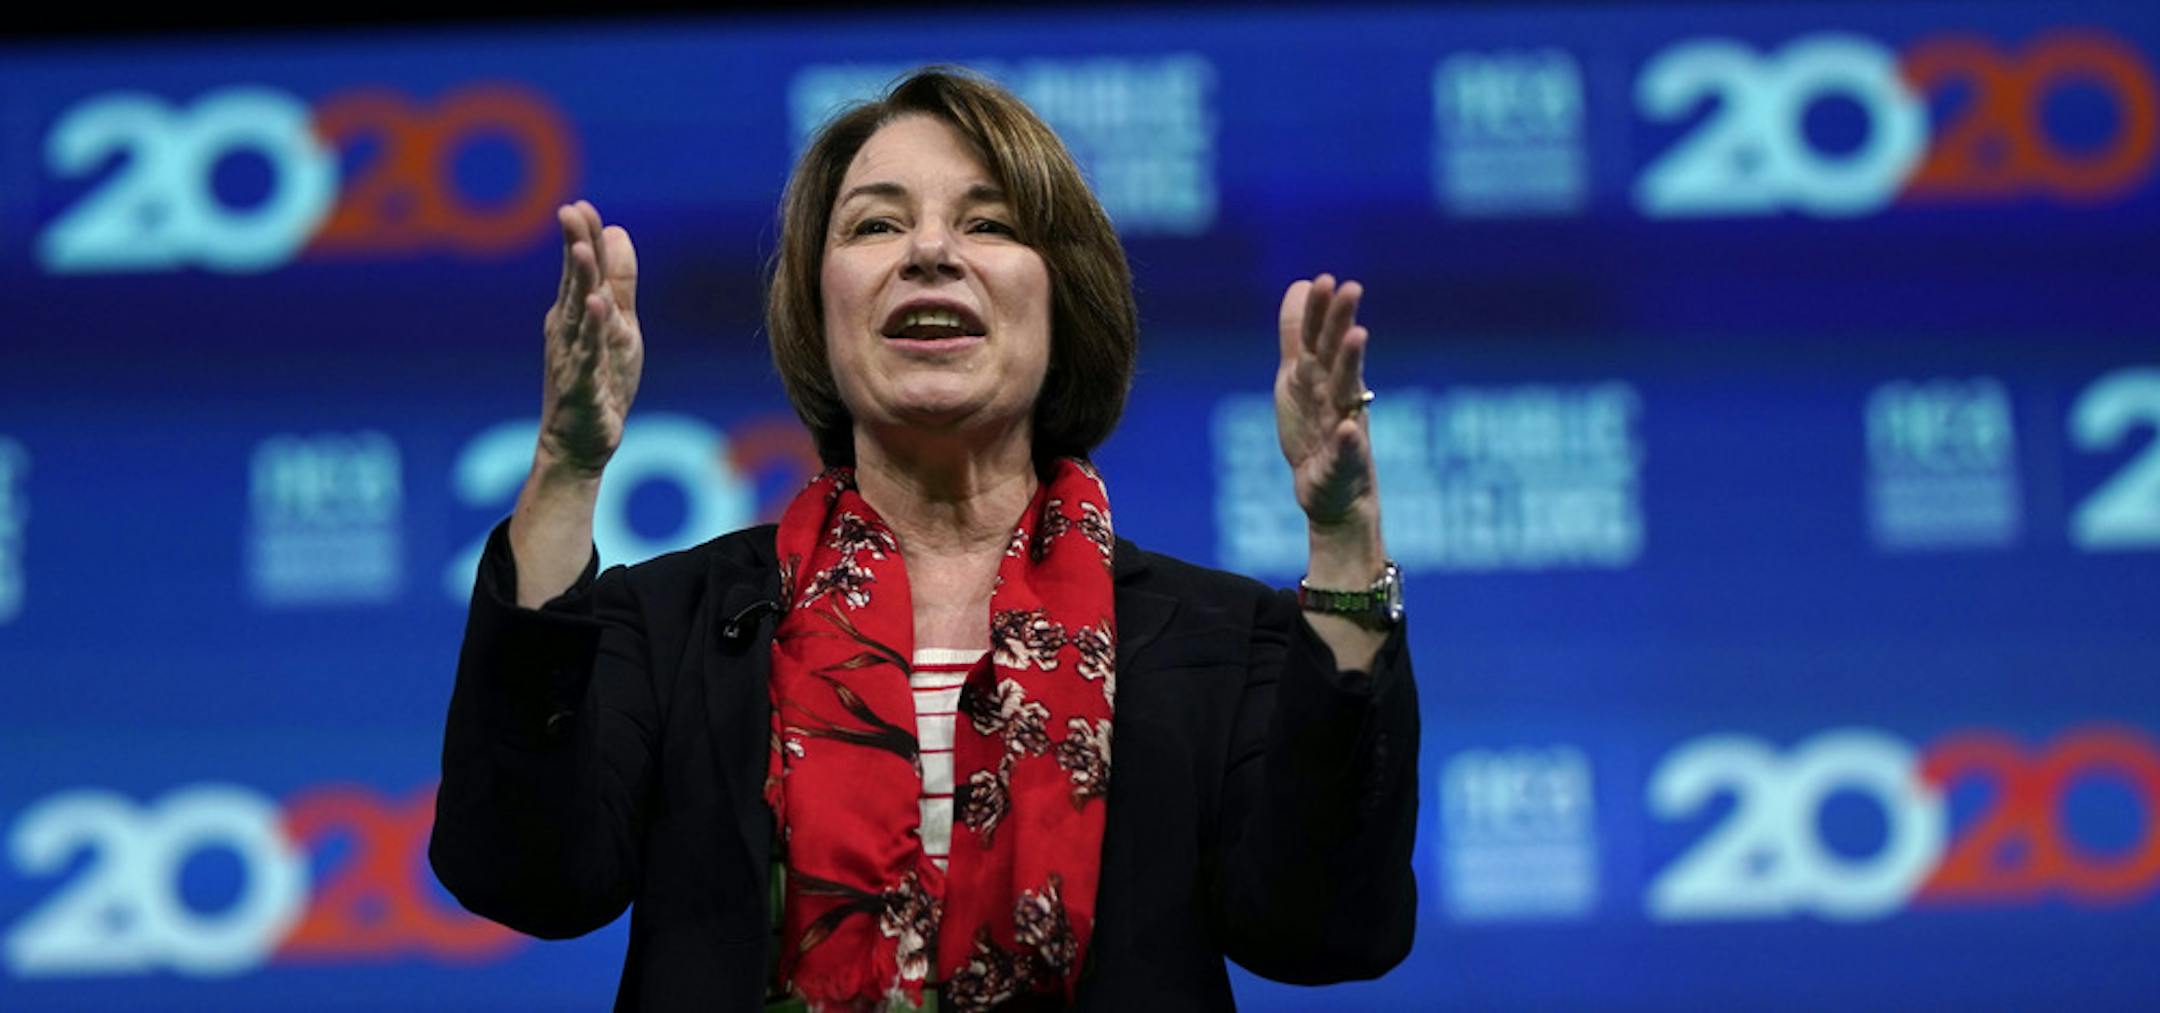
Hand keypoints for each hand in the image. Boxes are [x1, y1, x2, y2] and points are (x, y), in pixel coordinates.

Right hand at [537, 200, 642, 477]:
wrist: (579, 442)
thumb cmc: (600, 380)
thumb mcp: (619, 325)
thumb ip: (619, 282)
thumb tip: (617, 232)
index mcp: (575, 313)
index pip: (580, 270)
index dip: (582, 238)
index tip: (580, 206)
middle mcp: (569, 330)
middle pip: (574, 283)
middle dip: (574, 248)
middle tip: (570, 212)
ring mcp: (573, 356)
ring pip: (578, 313)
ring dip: (581, 281)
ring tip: (584, 250)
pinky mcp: (584, 385)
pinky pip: (589, 354)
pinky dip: (594, 330)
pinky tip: (599, 307)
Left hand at [1275, 274, 1377, 531]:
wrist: (1331, 492)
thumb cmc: (1315, 431)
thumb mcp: (1298, 378)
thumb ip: (1298, 335)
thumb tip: (1302, 283)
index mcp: (1323, 377)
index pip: (1321, 338)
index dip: (1322, 311)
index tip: (1324, 278)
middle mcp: (1338, 397)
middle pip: (1337, 355)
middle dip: (1342, 322)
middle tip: (1350, 288)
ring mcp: (1344, 428)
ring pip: (1347, 393)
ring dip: (1351, 364)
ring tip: (1357, 335)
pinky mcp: (1342, 464)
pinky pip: (1346, 451)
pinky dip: (1347, 441)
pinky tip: (1348, 428)